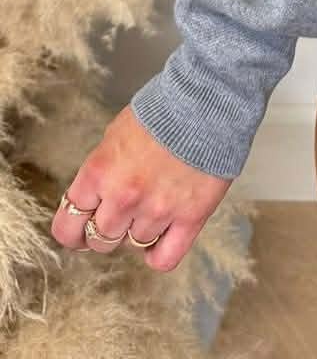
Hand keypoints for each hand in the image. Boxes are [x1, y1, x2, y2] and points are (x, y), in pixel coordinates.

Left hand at [50, 103, 234, 272]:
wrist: (207, 99)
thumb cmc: (161, 110)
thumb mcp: (114, 135)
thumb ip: (100, 172)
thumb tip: (93, 201)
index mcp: (99, 173)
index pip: (67, 227)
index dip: (72, 231)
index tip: (79, 229)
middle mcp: (123, 197)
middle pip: (100, 240)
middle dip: (107, 229)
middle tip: (120, 213)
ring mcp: (157, 210)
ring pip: (134, 245)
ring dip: (138, 231)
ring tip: (150, 207)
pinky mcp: (190, 217)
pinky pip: (165, 258)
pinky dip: (157, 255)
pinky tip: (160, 239)